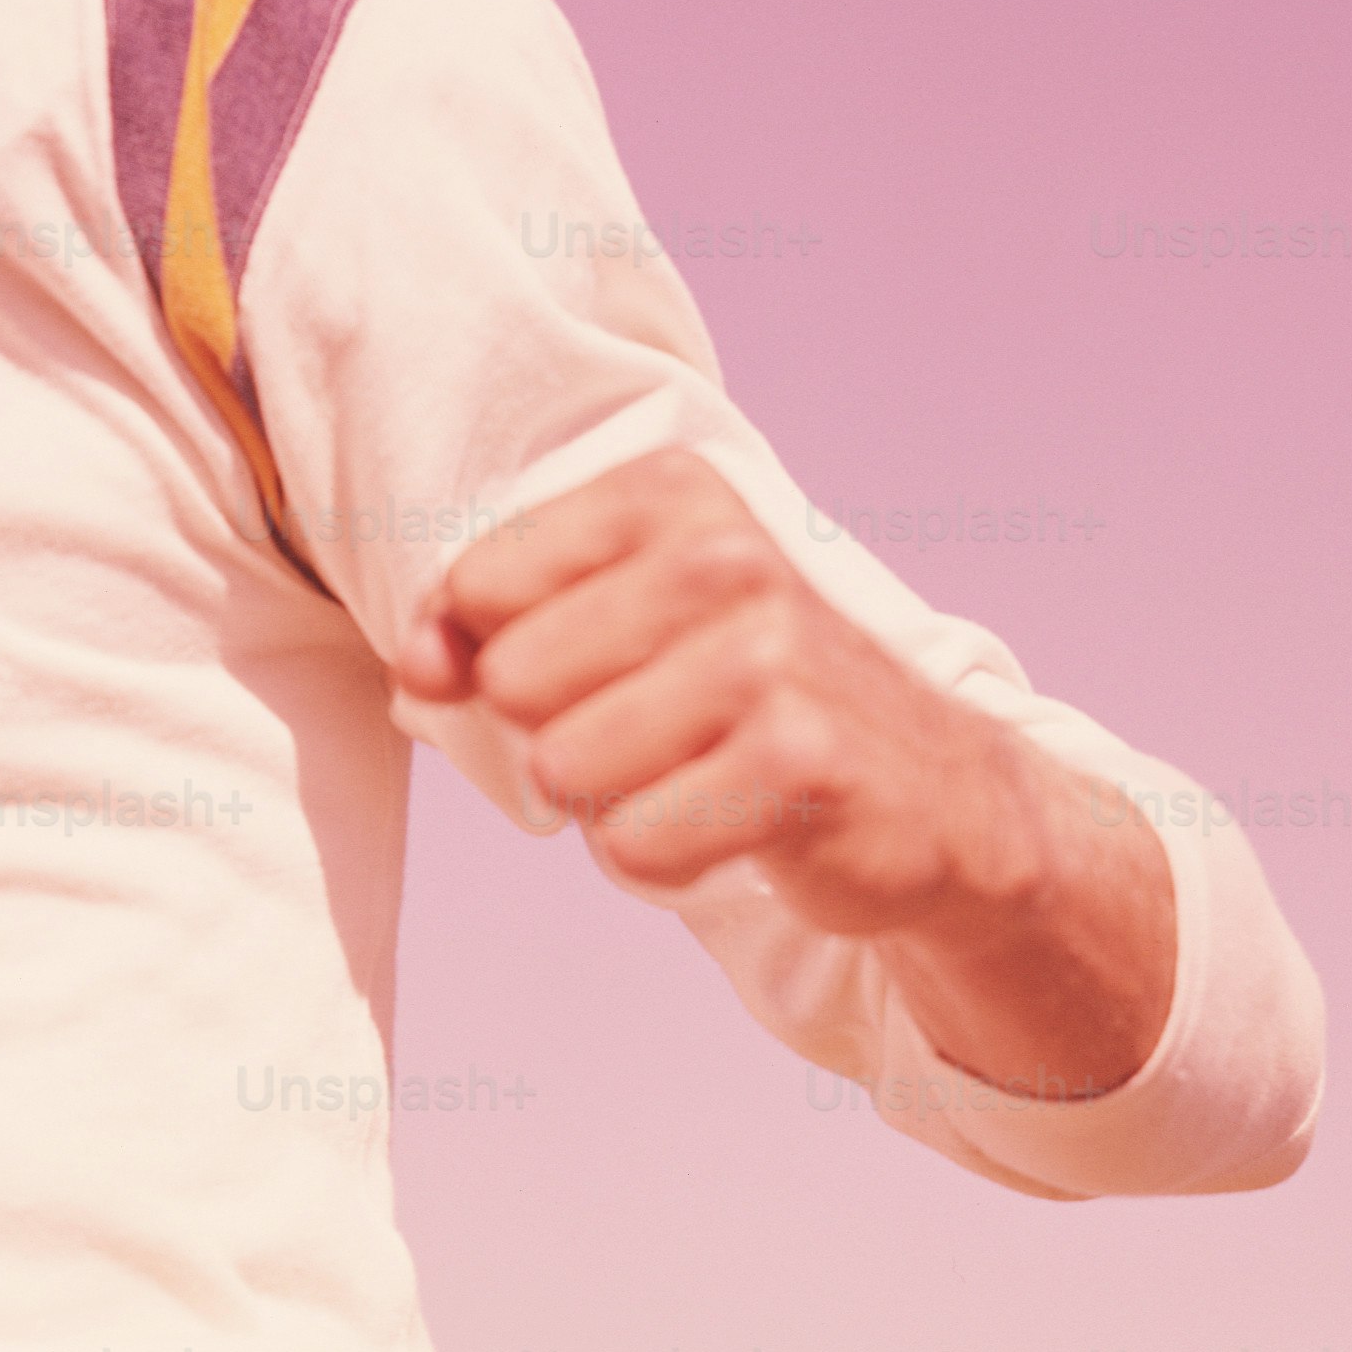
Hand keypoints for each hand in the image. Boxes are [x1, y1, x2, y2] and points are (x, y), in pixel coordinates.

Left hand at [397, 447, 1176, 1100]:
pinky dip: (665, 856)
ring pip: (562, 768)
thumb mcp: (625, 620)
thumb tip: (418, 665)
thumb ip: (493, 625)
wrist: (934, 788)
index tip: (579, 673)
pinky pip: (632, 844)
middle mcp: (723, 556)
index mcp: (670, 494)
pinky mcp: (800, 761)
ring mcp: (768, 656)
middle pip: (512, 684)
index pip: (480, 587)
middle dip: (561, 733)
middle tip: (660, 731)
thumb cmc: (745, 698)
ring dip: (611, 801)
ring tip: (696, 774)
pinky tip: (737, 823)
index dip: (497, 656)